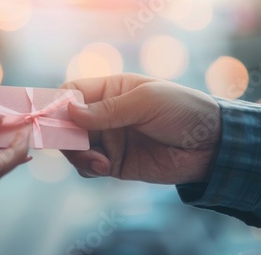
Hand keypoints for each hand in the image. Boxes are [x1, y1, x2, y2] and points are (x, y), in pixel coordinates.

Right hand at [60, 74, 220, 183]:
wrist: (212, 146)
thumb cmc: (183, 111)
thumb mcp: (146, 102)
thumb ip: (107, 110)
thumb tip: (69, 113)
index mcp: (109, 91)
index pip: (71, 93)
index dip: (56, 104)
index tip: (48, 119)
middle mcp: (103, 115)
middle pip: (66, 123)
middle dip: (64, 135)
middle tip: (73, 145)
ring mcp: (107, 139)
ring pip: (73, 147)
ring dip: (78, 155)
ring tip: (100, 160)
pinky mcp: (113, 162)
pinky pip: (88, 166)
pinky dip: (89, 168)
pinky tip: (106, 167)